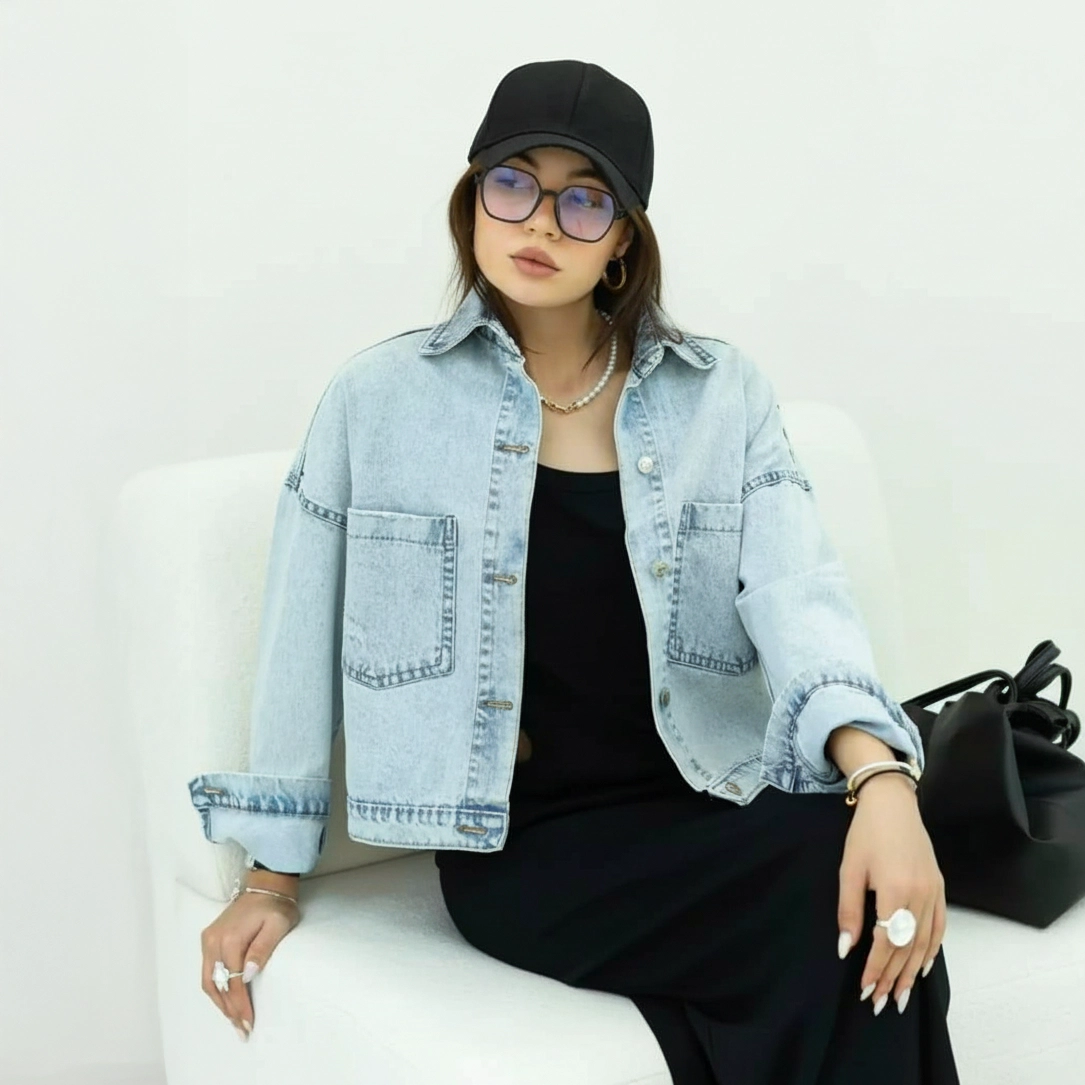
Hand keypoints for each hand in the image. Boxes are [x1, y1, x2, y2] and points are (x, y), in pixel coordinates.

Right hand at [200, 884, 299, 1038]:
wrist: (266, 885)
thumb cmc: (276, 906)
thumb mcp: (278, 924)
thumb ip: (263, 949)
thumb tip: (247, 975)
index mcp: (230, 939)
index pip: (233, 982)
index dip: (240, 1005)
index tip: (249, 1023)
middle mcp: (213, 941)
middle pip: (216, 985)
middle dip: (228, 1010)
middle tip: (241, 1029)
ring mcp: (209, 940)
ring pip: (208, 980)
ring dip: (219, 1002)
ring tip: (234, 1020)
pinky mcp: (209, 939)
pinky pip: (208, 970)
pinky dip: (216, 988)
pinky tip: (225, 1000)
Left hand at [836, 773, 945, 1016]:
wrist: (892, 804)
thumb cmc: (865, 834)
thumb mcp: (849, 870)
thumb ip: (849, 910)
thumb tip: (846, 948)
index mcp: (895, 891)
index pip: (887, 943)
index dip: (876, 968)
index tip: (865, 988)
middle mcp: (920, 895)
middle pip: (908, 948)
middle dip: (893, 977)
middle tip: (880, 1002)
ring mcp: (934, 892)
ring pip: (925, 943)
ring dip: (912, 972)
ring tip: (900, 995)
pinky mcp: (940, 888)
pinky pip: (940, 927)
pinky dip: (932, 950)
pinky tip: (921, 966)